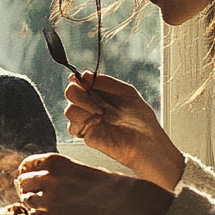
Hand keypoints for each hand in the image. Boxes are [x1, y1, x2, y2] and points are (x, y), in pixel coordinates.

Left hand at [15, 153, 172, 214]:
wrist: (119, 200)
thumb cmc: (103, 184)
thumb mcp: (76, 167)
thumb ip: (56, 171)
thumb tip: (41, 177)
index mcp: (54, 160)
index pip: (26, 164)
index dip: (28, 173)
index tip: (31, 178)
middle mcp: (47, 176)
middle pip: (23, 182)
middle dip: (29, 188)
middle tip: (39, 194)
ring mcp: (48, 196)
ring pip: (26, 199)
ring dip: (33, 203)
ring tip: (46, 206)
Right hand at [66, 72, 184, 190]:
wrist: (146, 140)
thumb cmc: (140, 117)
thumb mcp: (126, 92)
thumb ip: (105, 82)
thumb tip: (84, 74)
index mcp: (98, 93)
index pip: (77, 82)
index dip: (78, 80)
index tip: (86, 81)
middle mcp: (89, 105)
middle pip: (70, 93)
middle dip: (79, 93)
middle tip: (96, 101)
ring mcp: (87, 120)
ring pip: (69, 110)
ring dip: (83, 107)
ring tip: (101, 113)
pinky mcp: (86, 135)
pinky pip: (72, 127)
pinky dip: (83, 121)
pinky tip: (98, 122)